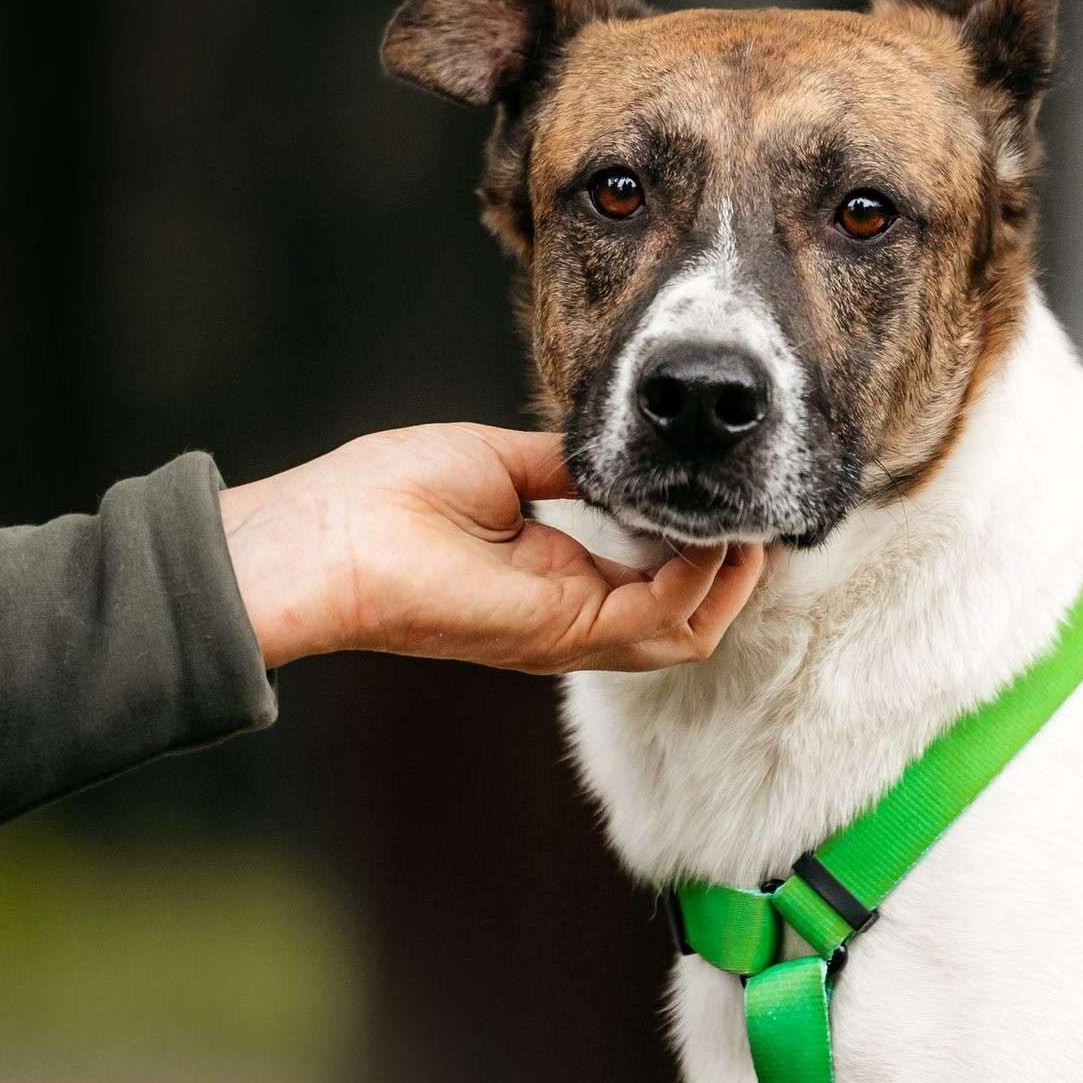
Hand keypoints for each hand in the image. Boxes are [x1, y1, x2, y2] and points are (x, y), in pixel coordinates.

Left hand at [218, 424, 764, 674]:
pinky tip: (703, 532)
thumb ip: (568, 464)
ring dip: (728, 577)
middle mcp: (572, 613)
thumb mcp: (501, 461)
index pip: (658, 573)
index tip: (730, 485)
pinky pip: (659, 622)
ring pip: (688, 630)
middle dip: (735, 562)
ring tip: (746, 521)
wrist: (325, 536)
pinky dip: (696, 580)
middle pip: (688, 611)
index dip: (704, 535)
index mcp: (556, 575)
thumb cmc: (383, 496)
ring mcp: (570, 631)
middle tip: (757, 506)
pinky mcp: (560, 633)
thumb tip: (624, 449)